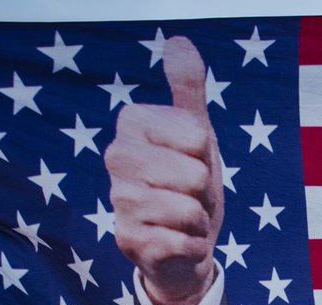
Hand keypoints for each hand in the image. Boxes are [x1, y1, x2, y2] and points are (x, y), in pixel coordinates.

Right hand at [105, 37, 223, 304]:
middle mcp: (115, 158)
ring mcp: (118, 201)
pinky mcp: (126, 241)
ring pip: (188, 210)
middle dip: (204, 192)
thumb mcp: (197, 133)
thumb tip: (178, 42)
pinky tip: (178, 242)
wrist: (184, 243)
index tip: (192, 160)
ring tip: (184, 219)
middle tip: (190, 194)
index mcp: (132, 124)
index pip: (196, 135)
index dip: (205, 154)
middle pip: (193, 175)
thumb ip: (188, 89)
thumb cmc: (190, 183)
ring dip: (199, 220)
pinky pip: (181, 242)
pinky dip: (192, 245)